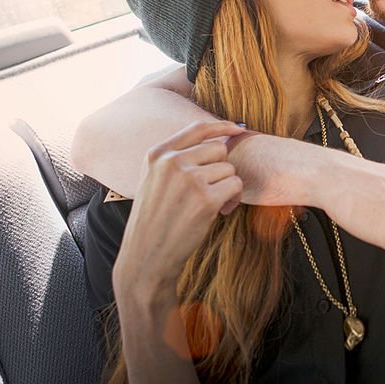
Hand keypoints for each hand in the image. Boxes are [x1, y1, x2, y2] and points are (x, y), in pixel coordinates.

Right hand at [113, 120, 244, 301]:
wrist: (146, 256)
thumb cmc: (154, 220)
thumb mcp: (154, 180)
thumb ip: (177, 159)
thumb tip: (220, 142)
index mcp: (157, 154)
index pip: (197, 129)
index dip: (222, 126)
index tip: (238, 129)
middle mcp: (172, 162)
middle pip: (219, 150)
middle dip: (221, 170)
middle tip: (213, 191)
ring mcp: (189, 179)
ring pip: (228, 170)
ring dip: (227, 187)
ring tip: (211, 206)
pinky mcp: (205, 199)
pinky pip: (235, 186)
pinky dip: (233, 199)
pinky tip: (220, 212)